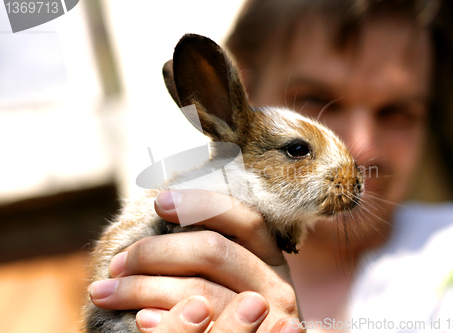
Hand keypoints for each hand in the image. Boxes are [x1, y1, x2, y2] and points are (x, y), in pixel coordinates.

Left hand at [89, 190, 299, 331]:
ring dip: (144, 288)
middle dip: (156, 252)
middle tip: (118, 264)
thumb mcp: (233, 275)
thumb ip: (207, 249)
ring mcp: (265, 319)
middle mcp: (274, 284)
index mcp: (269, 258)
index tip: (159, 203)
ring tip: (107, 292)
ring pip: (201, 294)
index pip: (246, 220)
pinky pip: (203, 328)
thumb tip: (163, 207)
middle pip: (214, 251)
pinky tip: (140, 319)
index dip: (203, 205)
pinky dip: (166, 322)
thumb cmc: (229, 307)